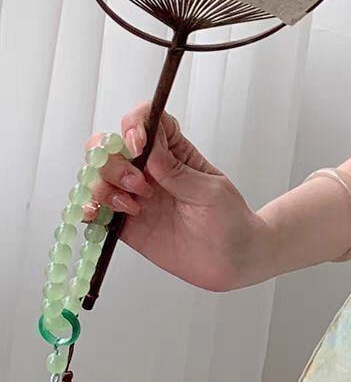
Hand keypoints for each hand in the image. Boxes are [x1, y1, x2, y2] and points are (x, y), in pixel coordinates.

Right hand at [83, 103, 272, 291]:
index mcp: (175, 152)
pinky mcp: (124, 223)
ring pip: (97, 176)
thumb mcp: (211, 191)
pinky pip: (94, 210)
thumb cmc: (229, 219)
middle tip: (139, 185)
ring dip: (105, 187)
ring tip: (135, 207)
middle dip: (113, 161)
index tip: (138, 143)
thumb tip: (149, 150)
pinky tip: (100, 215)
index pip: (147, 121)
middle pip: (110, 146)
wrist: (230, 260)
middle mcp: (149, 170)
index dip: (135, 124)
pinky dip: (88, 208)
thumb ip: (178, 173)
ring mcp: (134, 195)